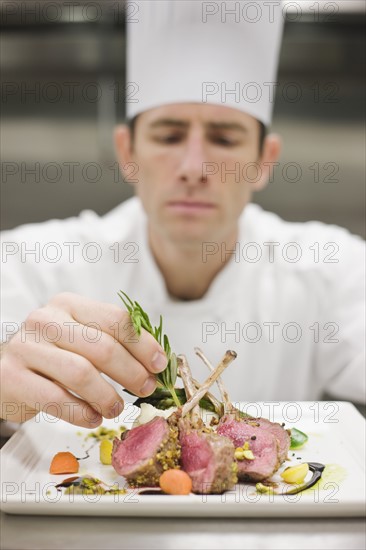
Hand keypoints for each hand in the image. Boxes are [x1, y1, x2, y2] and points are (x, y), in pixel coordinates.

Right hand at [0, 292, 166, 426]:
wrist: (3, 370)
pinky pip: (57, 399)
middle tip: (145, 389)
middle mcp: (46, 319)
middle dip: (131, 372)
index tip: (159, 364)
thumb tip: (156, 362)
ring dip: (107, 396)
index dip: (143, 344)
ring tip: (116, 408)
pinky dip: (82, 413)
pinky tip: (93, 418)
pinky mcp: (12, 376)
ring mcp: (26, 347)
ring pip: (81, 373)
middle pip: (102, 347)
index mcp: (69, 304)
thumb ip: (112, 341)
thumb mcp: (79, 337)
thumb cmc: (51, 355)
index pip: (116, 319)